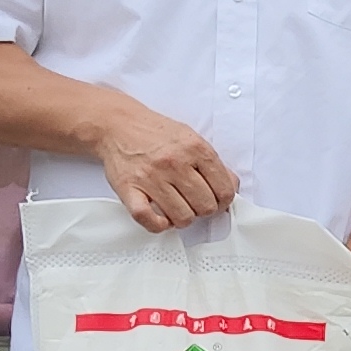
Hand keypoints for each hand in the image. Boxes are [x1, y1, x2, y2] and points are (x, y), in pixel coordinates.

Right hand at [92, 95, 236, 232]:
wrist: (119, 125)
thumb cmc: (155, 133)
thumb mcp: (191, 138)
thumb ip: (213, 162)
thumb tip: (231, 185)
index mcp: (194, 149)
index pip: (224, 189)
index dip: (224, 201)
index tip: (218, 201)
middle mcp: (174, 163)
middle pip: (205, 206)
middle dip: (204, 209)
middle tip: (195, 203)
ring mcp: (151, 177)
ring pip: (182, 217)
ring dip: (183, 218)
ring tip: (178, 208)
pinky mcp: (130, 189)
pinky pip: (148, 219)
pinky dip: (158, 225)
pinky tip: (161, 218)